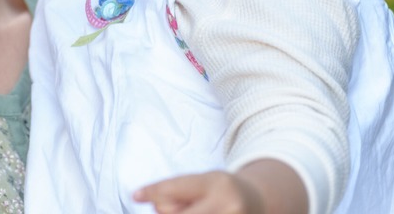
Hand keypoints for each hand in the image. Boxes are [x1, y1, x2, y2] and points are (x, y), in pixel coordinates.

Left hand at [133, 170, 263, 213]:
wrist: (257, 202)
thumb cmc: (221, 190)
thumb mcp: (203, 182)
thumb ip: (178, 191)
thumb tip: (153, 203)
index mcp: (217, 183)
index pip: (177, 186)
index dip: (153, 191)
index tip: (136, 195)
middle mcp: (227, 205)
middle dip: (166, 211)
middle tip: (165, 207)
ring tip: (189, 208)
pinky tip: (196, 211)